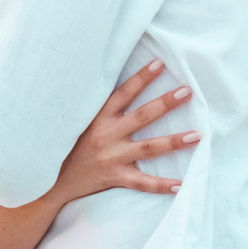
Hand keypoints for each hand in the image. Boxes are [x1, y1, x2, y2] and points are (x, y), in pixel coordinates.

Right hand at [53, 59, 199, 201]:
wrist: (51, 178)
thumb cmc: (68, 143)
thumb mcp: (79, 119)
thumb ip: (99, 105)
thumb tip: (119, 83)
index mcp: (98, 116)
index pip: (124, 92)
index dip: (142, 78)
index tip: (160, 63)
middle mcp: (107, 134)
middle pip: (142, 116)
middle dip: (166, 103)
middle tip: (187, 91)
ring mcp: (112, 157)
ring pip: (148, 148)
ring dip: (173, 142)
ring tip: (196, 135)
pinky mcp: (114, 177)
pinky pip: (141, 182)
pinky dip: (160, 185)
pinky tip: (181, 184)